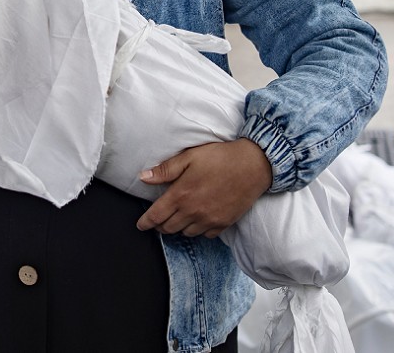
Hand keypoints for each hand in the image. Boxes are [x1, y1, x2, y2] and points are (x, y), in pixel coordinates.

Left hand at [135, 139, 271, 238]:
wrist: (253, 165)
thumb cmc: (220, 157)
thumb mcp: (190, 157)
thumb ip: (166, 170)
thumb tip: (144, 177)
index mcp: (181, 195)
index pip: (156, 216)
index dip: (145, 223)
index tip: (141, 225)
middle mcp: (193, 211)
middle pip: (168, 228)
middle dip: (160, 226)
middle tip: (158, 220)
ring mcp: (209, 220)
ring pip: (185, 233)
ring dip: (178, 228)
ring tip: (178, 219)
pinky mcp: (223, 224)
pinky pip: (205, 235)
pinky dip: (198, 230)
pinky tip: (198, 221)